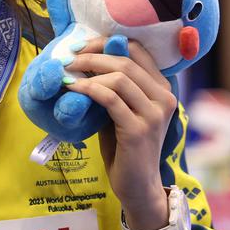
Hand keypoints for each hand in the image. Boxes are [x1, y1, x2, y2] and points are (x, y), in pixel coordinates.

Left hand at [64, 35, 175, 223]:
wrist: (137, 186)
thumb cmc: (125, 148)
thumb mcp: (122, 110)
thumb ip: (114, 87)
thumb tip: (88, 58)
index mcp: (162, 88)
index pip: (137, 50)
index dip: (107, 43)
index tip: (81, 47)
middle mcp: (164, 98)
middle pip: (126, 60)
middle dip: (92, 55)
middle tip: (67, 59)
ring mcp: (154, 114)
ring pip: (119, 77)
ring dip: (87, 72)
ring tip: (66, 75)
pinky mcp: (138, 130)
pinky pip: (109, 99)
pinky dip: (87, 89)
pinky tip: (71, 90)